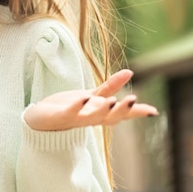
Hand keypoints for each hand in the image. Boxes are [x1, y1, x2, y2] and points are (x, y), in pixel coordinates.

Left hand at [24, 69, 158, 130]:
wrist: (39, 119)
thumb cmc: (68, 108)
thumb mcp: (91, 96)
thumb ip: (109, 87)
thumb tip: (130, 72)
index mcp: (99, 114)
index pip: (120, 114)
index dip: (136, 112)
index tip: (153, 110)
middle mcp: (89, 119)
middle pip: (109, 118)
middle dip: (122, 110)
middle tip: (134, 100)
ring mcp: (75, 119)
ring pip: (92, 118)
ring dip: (103, 110)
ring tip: (113, 100)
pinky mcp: (59, 116)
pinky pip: (69, 112)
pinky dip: (77, 106)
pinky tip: (83, 97)